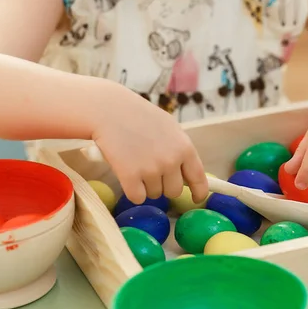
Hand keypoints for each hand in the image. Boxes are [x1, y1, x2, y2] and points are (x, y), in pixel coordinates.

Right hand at [92, 98, 208, 203]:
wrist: (109, 110)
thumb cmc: (139, 116)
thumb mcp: (170, 128)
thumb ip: (180, 150)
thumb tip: (189, 176)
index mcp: (185, 148)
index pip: (199, 178)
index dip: (199, 192)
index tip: (196, 198)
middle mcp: (171, 161)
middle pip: (174, 191)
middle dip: (164, 185)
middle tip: (151, 169)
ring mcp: (151, 169)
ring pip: (154, 195)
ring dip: (146, 186)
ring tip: (136, 164)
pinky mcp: (130, 177)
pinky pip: (137, 197)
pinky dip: (132, 191)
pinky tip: (127, 174)